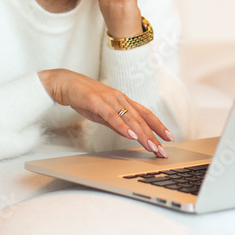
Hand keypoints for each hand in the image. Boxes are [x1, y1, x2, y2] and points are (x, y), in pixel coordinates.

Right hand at [38, 68, 173, 156]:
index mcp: (123, 101)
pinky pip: (112, 116)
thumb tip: (130, 134)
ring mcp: (109, 99)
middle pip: (140, 119)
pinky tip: (130, 135)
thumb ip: (116, 123)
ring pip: (129, 118)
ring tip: (151, 146)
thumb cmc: (84, 97)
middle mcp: (120, 99)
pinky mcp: (97, 102)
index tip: (168, 138)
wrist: (66, 84)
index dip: (158, 125)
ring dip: (142, 134)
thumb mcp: (103, 113)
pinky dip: (122, 126)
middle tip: (162, 150)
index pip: (145, 114)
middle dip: (153, 136)